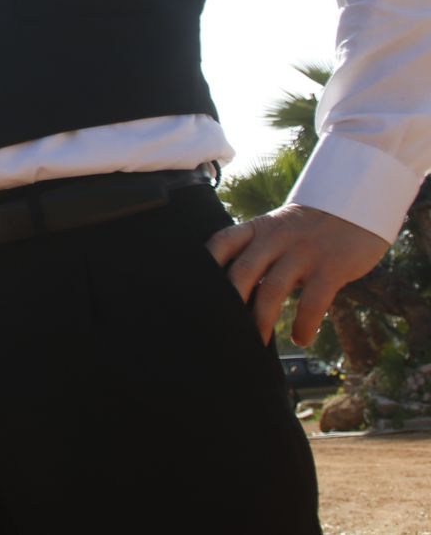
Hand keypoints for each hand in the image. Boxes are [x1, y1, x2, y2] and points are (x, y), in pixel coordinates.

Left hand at [206, 204, 390, 346]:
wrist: (357, 208)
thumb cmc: (310, 229)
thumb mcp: (277, 229)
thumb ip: (256, 252)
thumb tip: (234, 289)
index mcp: (258, 229)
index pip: (222, 243)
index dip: (205, 266)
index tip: (195, 290)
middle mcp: (276, 239)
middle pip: (242, 273)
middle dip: (230, 305)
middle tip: (224, 330)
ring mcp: (303, 252)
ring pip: (272, 291)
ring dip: (262, 322)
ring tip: (258, 343)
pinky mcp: (331, 267)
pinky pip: (312, 302)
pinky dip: (304, 325)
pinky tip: (301, 338)